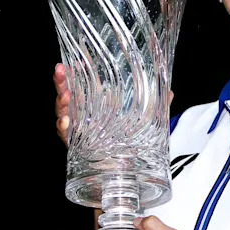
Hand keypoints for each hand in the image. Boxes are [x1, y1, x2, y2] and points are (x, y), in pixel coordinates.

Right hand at [53, 64, 173, 146]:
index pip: (81, 83)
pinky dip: (64, 128)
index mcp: (95, 103)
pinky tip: (65, 122)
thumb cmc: (130, 140)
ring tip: (64, 95)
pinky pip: (66, 136)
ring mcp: (78, 129)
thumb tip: (169, 91)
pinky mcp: (77, 146)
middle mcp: (82, 114)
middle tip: (60, 71)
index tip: (70, 62)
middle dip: (61, 82)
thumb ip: (155, 105)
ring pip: (63, 112)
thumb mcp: (144, 120)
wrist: (126, 168)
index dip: (74, 72)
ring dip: (61, 102)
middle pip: (67, 94)